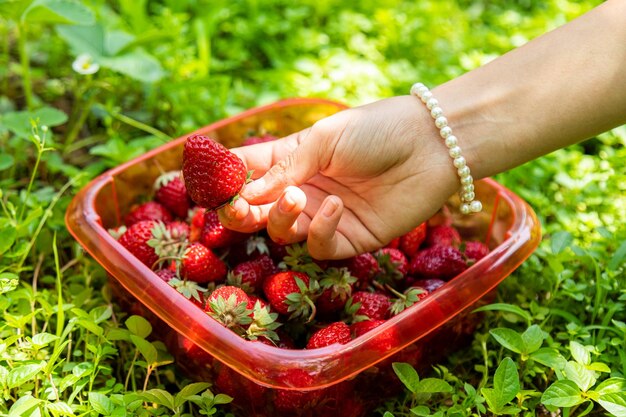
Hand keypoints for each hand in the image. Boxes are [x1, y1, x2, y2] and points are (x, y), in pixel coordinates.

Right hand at [218, 96, 458, 259]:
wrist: (431, 144)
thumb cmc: (376, 129)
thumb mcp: (323, 139)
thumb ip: (285, 168)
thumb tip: (244, 195)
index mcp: (292, 160)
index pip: (247, 173)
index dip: (224, 181)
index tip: (204, 185)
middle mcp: (303, 190)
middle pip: (256, 212)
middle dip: (239, 213)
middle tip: (235, 208)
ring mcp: (324, 216)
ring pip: (283, 233)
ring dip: (280, 218)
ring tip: (295, 197)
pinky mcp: (350, 238)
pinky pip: (320, 246)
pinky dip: (320, 230)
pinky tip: (335, 207)